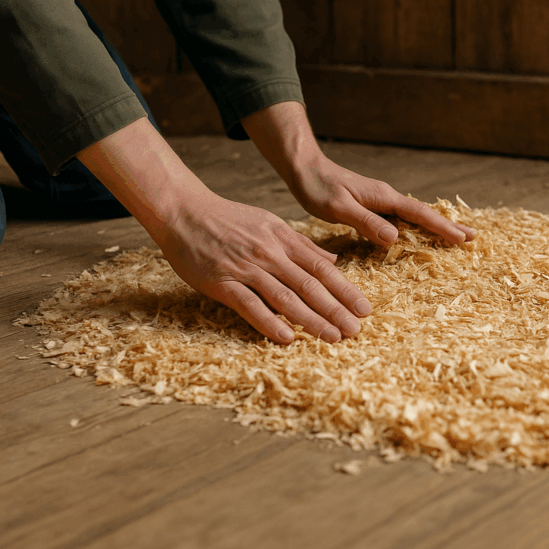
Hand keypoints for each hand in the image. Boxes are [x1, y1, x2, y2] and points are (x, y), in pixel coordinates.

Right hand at [158, 193, 369, 344]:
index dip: (345, 290)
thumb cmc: (228, 219)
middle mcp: (270, 254)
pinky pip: (250, 305)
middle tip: (356, 330)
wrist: (184, 211)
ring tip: (332, 337)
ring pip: (286, 298)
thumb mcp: (271, 223)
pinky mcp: (222, 283)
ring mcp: (246, 269)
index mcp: (284, 240)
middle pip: (310, 285)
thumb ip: (302, 245)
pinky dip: (269, 322)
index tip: (364, 308)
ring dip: (311, 320)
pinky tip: (288, 337)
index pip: (322, 269)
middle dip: (336, 309)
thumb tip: (333, 259)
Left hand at [242, 101, 476, 246]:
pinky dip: (415, 227)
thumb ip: (366, 222)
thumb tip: (396, 239)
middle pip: (423, 214)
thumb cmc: (317, 187)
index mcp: (383, 197)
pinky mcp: (371, 205)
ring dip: (434, 227)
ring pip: (414, 216)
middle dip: (447, 226)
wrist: (303, 168)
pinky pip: (400, 218)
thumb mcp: (339, 208)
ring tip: (454, 237)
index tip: (462, 238)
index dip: (441, 227)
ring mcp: (380, 201)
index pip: (419, 214)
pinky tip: (417, 235)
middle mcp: (386, 197)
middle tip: (472, 238)